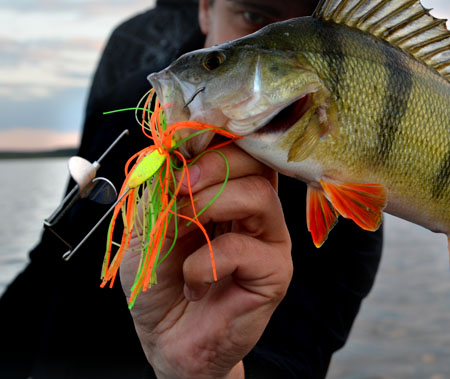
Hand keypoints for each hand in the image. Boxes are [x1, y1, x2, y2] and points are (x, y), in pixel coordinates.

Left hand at [119, 143, 292, 378]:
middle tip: (180, 185)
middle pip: (257, 161)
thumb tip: (168, 157)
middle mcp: (257, 209)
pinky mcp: (274, 272)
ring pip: (258, 196)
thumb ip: (159, 193)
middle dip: (214, 164)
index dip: (215, 137)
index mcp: (230, 190)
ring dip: (210, 204)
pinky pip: (243, 249)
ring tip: (183, 229)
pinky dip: (204, 263)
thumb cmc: (161, 283)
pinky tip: (193, 283)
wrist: (168, 341)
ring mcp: (270, 239)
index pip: (238, 147)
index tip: (179, 146)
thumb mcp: (147, 229)